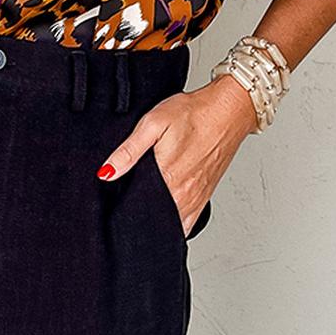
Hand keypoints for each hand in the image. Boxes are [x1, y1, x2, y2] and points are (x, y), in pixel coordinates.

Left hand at [97, 75, 258, 235]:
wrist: (229, 110)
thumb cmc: (194, 113)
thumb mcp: (153, 123)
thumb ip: (129, 151)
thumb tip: (107, 172)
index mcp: (167, 177)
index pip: (137, 206)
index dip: (122, 207)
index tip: (114, 203)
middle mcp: (183, 192)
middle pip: (153, 217)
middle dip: (137, 215)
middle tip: (127, 204)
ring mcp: (195, 197)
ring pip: (170, 224)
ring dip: (156, 221)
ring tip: (145, 209)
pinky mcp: (205, 197)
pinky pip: (188, 223)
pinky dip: (175, 224)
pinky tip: (165, 216)